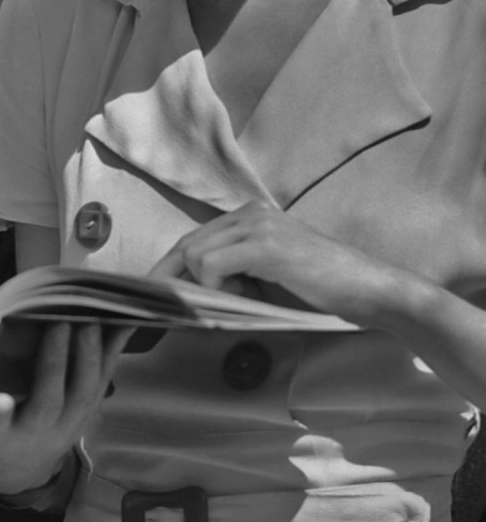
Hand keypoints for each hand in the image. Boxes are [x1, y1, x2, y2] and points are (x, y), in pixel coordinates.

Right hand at [0, 320, 125, 495]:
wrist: (22, 473)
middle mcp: (34, 432)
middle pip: (49, 401)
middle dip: (56, 365)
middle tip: (58, 326)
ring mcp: (66, 424)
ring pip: (82, 390)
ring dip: (87, 355)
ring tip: (87, 319)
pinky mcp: (85, 410)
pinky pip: (102, 380)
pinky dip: (112, 352)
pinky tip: (120, 323)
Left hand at [153, 200, 393, 326]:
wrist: (369, 292)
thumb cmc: (320, 292)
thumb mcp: (264, 279)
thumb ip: (228, 276)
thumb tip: (183, 293)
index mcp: (249, 216)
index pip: (192, 240)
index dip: (169, 270)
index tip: (151, 295)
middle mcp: (250, 212)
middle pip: (185, 245)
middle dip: (171, 280)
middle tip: (165, 309)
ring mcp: (257, 224)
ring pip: (193, 254)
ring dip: (207, 286)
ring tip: (244, 299)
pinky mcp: (265, 244)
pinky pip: (210, 263)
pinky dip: (216, 285)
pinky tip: (244, 295)